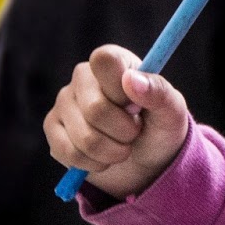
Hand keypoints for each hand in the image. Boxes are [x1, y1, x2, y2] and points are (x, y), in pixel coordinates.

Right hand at [43, 43, 191, 198]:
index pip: (104, 60)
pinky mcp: (52, 129)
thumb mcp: (171, 111)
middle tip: (135, 133)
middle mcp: (83, 76)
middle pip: (95, 109)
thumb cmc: (159, 128)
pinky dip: (94, 164)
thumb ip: (159, 92)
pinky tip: (103, 157)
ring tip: (122, 148)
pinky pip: (69, 153)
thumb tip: (132, 80)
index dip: (121, 90)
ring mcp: (64, 102)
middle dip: (125, 132)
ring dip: (113, 153)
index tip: (136, 106)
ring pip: (84, 138)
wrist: (145, 161)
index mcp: (113, 61)